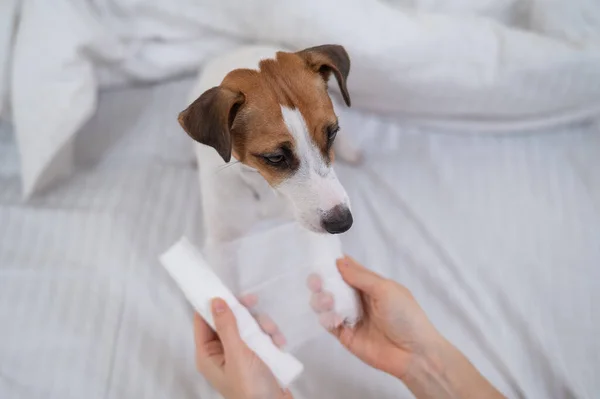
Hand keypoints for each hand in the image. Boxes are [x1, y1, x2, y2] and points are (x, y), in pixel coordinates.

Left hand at [193, 298, 292, 398]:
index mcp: (208, 354)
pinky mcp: (257, 358)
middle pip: (229, 321)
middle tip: (254, 302)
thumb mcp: (237, 354)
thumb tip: (215, 300)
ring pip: (248, 327)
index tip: (223, 287)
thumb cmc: (250, 386)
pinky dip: (271, 337)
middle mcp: (221, 353)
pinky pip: (262, 338)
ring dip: (262, 326)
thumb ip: (227, 326)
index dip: (211, 304)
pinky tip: (279, 343)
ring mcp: (240, 355)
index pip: (202, 321)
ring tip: (272, 334)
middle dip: (244, 314)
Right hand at [307, 256, 440, 378]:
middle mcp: (356, 298)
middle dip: (320, 280)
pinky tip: (333, 317)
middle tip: (317, 281)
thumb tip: (338, 261)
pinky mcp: (344, 335)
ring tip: (329, 301)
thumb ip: (360, 276)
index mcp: (369, 284)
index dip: (333, 262)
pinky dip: (325, 317)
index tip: (318, 257)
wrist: (413, 353)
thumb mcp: (385, 289)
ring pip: (325, 303)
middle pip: (331, 285)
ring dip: (321, 298)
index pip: (347, 269)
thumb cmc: (405, 316)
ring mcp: (349, 316)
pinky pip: (327, 322)